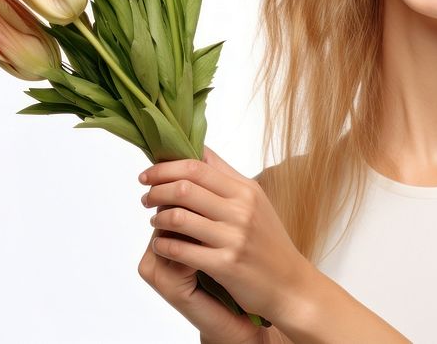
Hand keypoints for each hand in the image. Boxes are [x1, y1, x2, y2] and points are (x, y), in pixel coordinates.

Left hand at [139, 146, 314, 328]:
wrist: (290, 284)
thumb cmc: (268, 242)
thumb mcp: (255, 202)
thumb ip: (226, 179)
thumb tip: (195, 152)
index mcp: (246, 190)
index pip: (197, 165)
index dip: (165, 166)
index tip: (148, 173)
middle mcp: (241, 209)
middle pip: (184, 187)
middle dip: (156, 190)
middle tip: (146, 198)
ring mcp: (234, 237)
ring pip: (178, 217)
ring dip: (157, 218)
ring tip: (155, 222)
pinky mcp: (226, 264)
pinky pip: (181, 250)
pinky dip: (164, 245)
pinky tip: (161, 245)